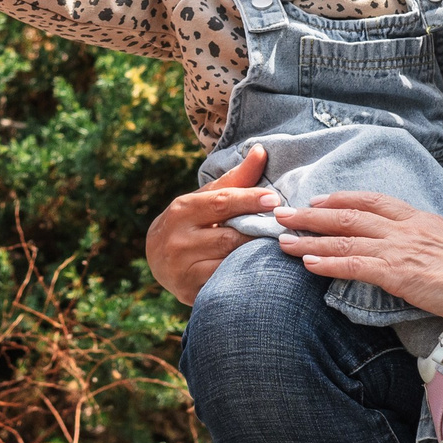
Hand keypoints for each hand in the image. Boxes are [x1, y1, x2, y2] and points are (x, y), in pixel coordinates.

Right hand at [143, 145, 282, 304]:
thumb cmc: (190, 221)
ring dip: (255, 256)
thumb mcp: (206, 197)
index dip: (249, 201)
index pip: (220, 203)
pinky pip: (224, 283)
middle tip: (286, 229)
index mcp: (182, 210)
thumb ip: (236, 179)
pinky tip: (262, 272)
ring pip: (228, 262)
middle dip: (258, 233)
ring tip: (279, 250)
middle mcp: (178, 239)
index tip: (275, 200)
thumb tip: (261, 151)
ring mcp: (182, 268)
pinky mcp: (188, 291)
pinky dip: (244, 277)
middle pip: (229, 237)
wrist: (155, 257)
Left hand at [274, 191, 442, 325]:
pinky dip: (327, 263)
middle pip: (348, 215)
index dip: (340, 199)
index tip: (317, 200)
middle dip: (311, 215)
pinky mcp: (396, 273)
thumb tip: (413, 251)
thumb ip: (425, 242)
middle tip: (282, 213)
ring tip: (283, 240)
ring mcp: (397, 248)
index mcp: (417, 218)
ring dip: (309, 240)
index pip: (371, 201)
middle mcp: (402, 228)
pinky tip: (307, 263)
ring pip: (343, 240)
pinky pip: (354, 265)